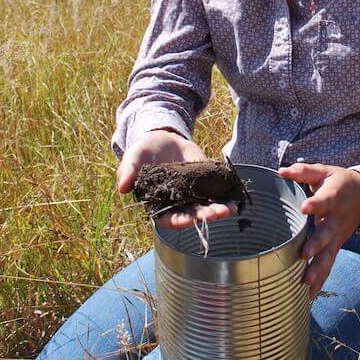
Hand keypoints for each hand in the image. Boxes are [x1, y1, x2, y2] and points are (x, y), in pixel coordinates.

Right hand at [116, 129, 236, 229]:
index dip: (180, 221)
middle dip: (206, 215)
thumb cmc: (143, 152)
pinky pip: (217, 191)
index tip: (192, 220)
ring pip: (207, 206)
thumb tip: (122, 188)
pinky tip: (237, 197)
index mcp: (158, 203)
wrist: (162, 138)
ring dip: (220, 209)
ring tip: (232, 208)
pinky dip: (227, 195)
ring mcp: (193, 194)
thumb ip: (129, 172)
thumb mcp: (134, 158)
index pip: (168, 218)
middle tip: (219, 213)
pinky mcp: (205, 182)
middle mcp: (177, 202)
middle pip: (192, 215)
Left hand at [278, 163, 359, 298]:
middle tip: (304, 255)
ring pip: (328, 256)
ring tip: (306, 285)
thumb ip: (303, 172)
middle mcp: (335, 220)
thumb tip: (282, 171)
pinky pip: (328, 265)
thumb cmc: (339, 182)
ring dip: (318, 271)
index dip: (314, 204)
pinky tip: (308, 297)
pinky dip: (320, 281)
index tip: (305, 208)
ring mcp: (337, 237)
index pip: (324, 201)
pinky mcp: (336, 247)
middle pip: (326, 234)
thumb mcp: (324, 171)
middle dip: (316, 246)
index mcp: (333, 197)